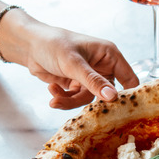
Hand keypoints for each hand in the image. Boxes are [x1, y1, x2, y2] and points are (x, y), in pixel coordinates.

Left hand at [24, 26, 138, 109]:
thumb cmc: (53, 44)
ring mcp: (89, 78)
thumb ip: (93, 81)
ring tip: (55, 99)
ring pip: (88, 100)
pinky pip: (75, 100)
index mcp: (110, 56)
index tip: (122, 111)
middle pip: (108, 94)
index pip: (130, 79)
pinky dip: (63, 98)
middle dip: (93, 103)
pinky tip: (52, 90)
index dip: (128, 95)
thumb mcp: (74, 63)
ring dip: (70, 101)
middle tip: (85, 114)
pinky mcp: (76, 85)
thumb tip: (112, 97)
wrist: (29, 46)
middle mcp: (102, 68)